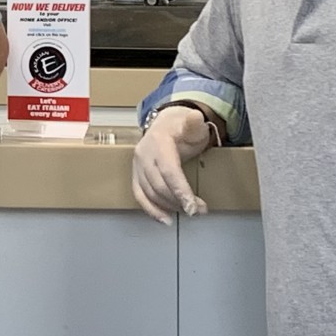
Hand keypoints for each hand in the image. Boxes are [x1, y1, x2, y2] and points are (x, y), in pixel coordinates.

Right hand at [132, 105, 213, 222]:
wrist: (165, 125)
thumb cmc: (181, 129)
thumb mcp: (192, 124)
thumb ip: (194, 123)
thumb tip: (196, 116)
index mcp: (158, 142)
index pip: (169, 171)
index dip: (180, 190)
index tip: (193, 206)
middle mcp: (144, 154)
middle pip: (159, 185)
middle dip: (180, 201)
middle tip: (199, 210)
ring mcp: (137, 166)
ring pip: (150, 193)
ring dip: (170, 207)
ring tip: (189, 212)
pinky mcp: (135, 175)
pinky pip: (140, 196)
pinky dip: (152, 210)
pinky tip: (165, 219)